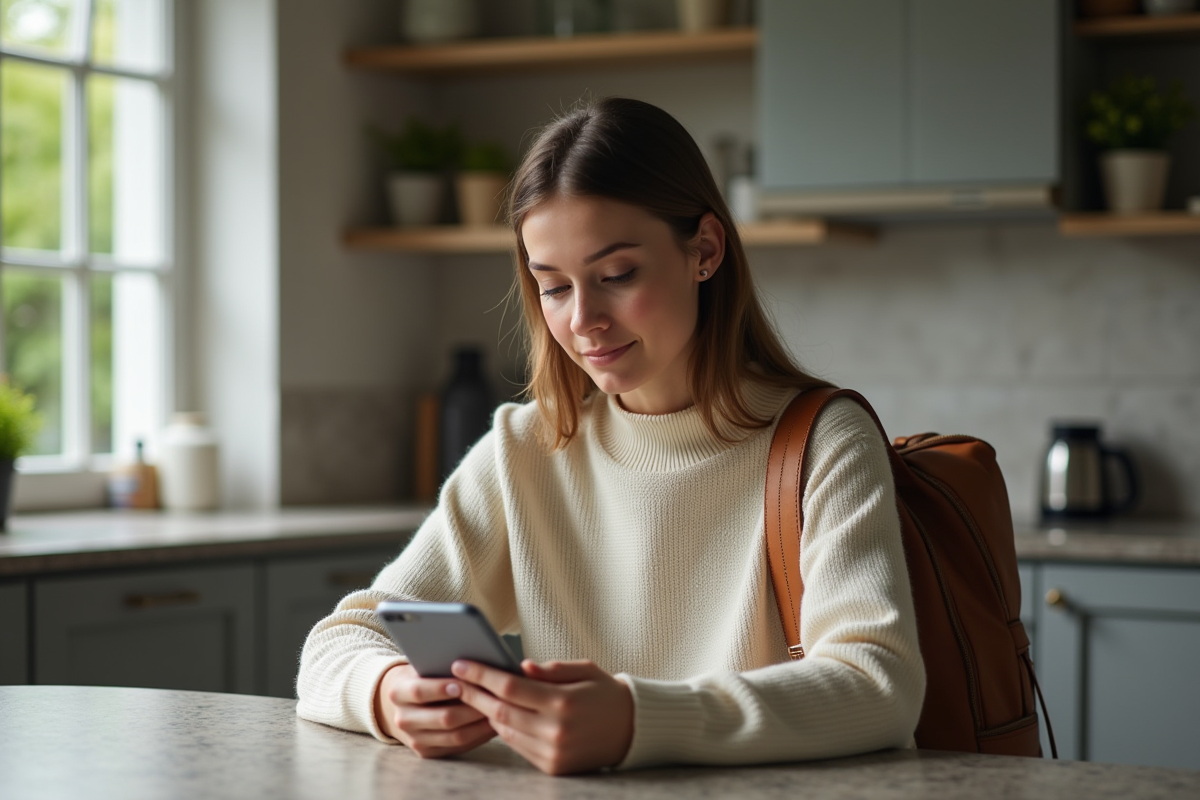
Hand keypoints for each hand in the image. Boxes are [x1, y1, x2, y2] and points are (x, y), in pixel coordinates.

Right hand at [373, 663, 496, 757]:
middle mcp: (403, 719)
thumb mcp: (423, 666)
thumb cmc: (422, 676)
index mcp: (398, 693)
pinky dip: (478, 736)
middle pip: (443, 718)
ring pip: (454, 736)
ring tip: (498, 711)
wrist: (404, 702)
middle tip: (493, 698)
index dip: (442, 688)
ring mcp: (414, 739)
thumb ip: (439, 664)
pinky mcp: (427, 752)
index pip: (419, 692)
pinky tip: (492, 725)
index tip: (463, 682)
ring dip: (480, 724)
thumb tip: (472, 664)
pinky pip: (458, 747)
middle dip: (471, 708)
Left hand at [453, 658, 633, 775]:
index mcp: (563, 702)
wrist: (631, 730)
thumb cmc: (605, 693)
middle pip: (500, 710)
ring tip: (473, 695)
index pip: (510, 687)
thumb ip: (551, 669)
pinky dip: (505, 729)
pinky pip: (518, 746)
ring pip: (505, 730)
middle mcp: (555, 730)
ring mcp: (552, 752)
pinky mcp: (552, 767)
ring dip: (486, 712)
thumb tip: (520, 667)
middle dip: (474, 694)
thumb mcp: (584, 669)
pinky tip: (498, 714)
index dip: (481, 675)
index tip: (462, 664)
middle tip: (456, 680)